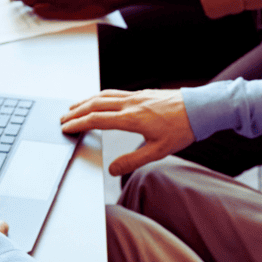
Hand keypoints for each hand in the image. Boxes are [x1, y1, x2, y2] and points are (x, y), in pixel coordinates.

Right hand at [61, 88, 193, 175]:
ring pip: (104, 95)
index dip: (79, 123)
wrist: (199, 108)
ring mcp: (136, 96)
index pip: (97, 119)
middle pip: (96, 104)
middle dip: (76, 111)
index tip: (66, 127)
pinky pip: (114, 92)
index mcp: (132, 118)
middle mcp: (131, 103)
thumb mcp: (158, 150)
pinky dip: (100, 96)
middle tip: (63, 118)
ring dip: (86, 101)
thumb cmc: (182, 129)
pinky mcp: (142, 93)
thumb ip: (133, 160)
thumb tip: (112, 170)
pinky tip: (99, 100)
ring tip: (74, 107)